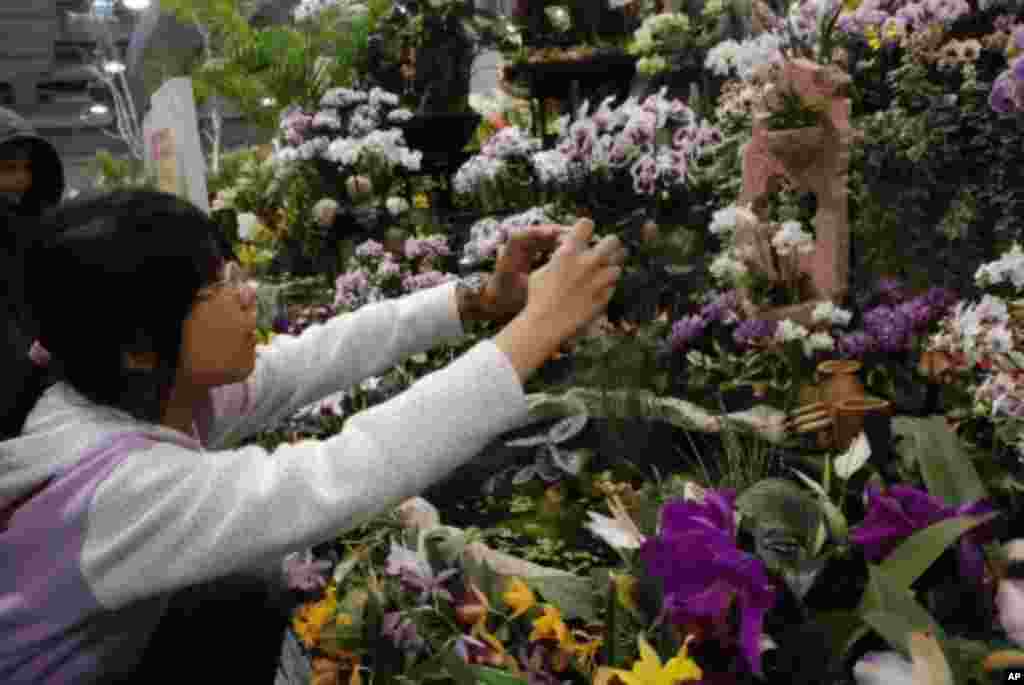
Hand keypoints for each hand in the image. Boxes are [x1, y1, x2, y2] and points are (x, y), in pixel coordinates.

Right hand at [493, 219, 625, 381]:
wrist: (545, 324)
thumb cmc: (538, 297)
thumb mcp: (542, 270)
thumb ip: (558, 258)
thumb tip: (565, 250)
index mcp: (569, 252)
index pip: (587, 224)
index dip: (586, 228)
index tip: (586, 235)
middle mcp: (587, 262)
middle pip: (613, 240)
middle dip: (609, 244)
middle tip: (604, 251)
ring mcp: (598, 280)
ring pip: (618, 265)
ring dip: (611, 267)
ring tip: (602, 272)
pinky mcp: (605, 296)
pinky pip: (613, 285)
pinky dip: (608, 286)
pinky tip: (597, 290)